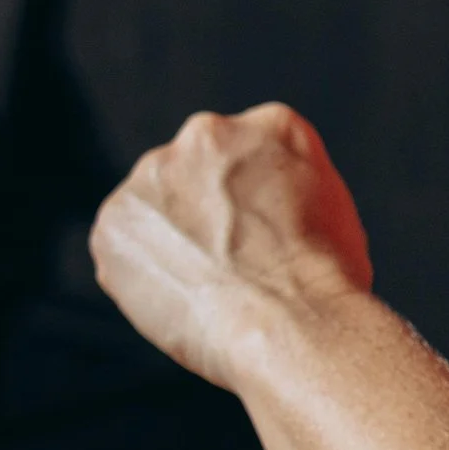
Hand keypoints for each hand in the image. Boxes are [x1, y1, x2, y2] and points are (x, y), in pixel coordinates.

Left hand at [90, 103, 371, 382]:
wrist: (291, 323)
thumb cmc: (327, 282)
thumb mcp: (334, 208)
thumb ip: (288, 186)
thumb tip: (257, 208)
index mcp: (272, 126)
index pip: (250, 159)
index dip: (257, 207)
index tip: (265, 242)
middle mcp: (206, 133)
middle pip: (197, 174)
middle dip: (207, 213)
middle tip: (234, 266)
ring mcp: (153, 176)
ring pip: (156, 208)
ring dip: (172, 239)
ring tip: (208, 287)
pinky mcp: (114, 223)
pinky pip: (123, 250)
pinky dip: (142, 277)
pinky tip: (181, 300)